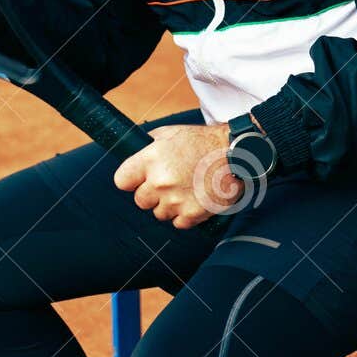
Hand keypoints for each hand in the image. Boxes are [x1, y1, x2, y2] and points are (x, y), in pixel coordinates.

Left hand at [114, 123, 238, 228]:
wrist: (235, 153)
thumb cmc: (203, 141)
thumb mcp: (171, 133)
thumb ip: (149, 145)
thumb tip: (134, 152)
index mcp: (150, 160)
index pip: (121, 181)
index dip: (131, 180)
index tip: (138, 180)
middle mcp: (160, 182)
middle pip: (140, 201)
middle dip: (152, 194)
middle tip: (169, 183)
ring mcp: (176, 200)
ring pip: (159, 213)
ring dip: (169, 205)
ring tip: (186, 189)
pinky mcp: (192, 214)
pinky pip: (178, 223)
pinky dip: (185, 214)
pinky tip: (195, 198)